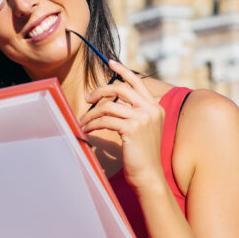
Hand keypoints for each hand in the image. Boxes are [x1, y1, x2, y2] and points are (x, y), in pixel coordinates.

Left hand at [78, 60, 164, 190]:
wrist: (148, 175)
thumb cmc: (141, 154)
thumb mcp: (141, 129)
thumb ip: (132, 113)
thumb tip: (111, 102)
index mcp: (155, 107)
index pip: (137, 83)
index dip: (123, 71)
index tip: (110, 62)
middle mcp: (151, 110)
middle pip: (120, 90)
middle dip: (100, 92)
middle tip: (87, 99)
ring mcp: (143, 119)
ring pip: (109, 107)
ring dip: (92, 114)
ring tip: (83, 121)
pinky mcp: (132, 129)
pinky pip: (105, 120)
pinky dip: (92, 124)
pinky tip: (87, 129)